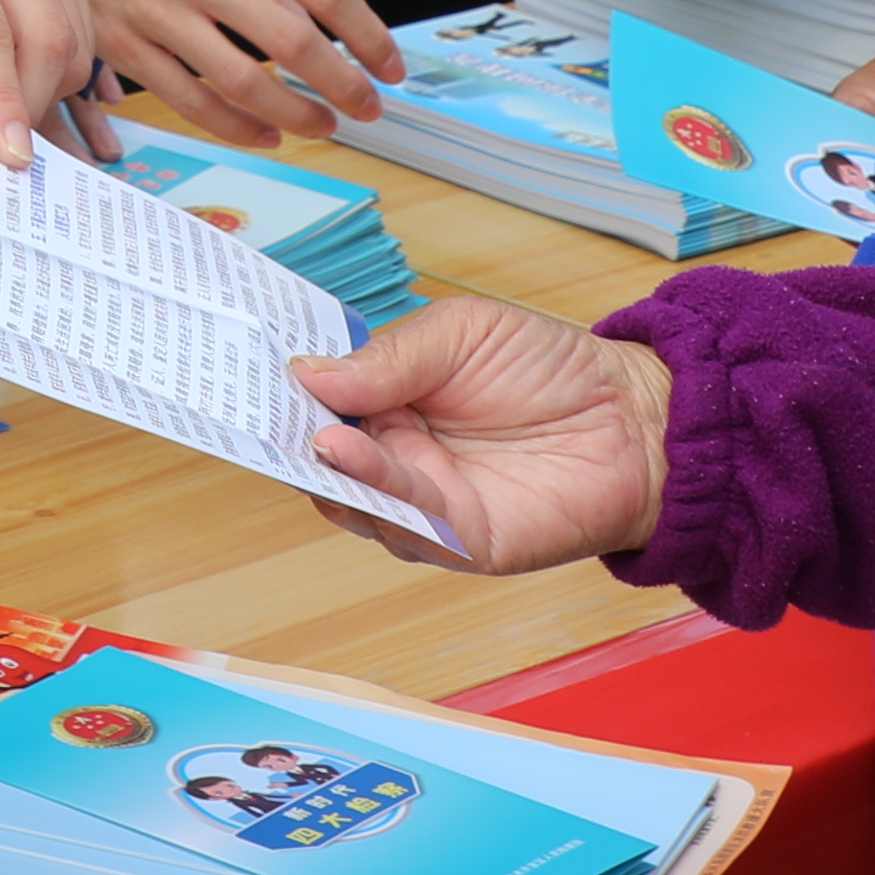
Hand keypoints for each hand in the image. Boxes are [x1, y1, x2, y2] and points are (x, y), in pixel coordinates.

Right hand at [2, 0, 390, 143]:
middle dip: (343, 85)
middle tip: (368, 107)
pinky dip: (235, 127)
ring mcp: (155, 8)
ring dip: (295, 114)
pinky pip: (189, 101)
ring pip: (243, 83)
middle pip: (292, 42)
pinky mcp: (120, 43)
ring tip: (322, 124)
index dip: (368, 35)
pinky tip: (264, 132)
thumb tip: (323, 25)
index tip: (390, 64)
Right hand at [292, 298, 672, 569]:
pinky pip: (404, 525)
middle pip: (321, 461)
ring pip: (353, 500)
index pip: (319, 405)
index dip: (281, 395)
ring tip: (319, 438)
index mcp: (389, 404)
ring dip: (331, 472)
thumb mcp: (461, 333)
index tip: (237, 376)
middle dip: (287, 441)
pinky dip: (373, 493)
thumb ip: (388, 358)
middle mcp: (398, 460)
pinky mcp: (459, 542)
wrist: (636, 418)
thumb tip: (307, 374)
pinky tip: (353, 457)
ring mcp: (424, 505)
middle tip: (256, 417)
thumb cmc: (552, 368)